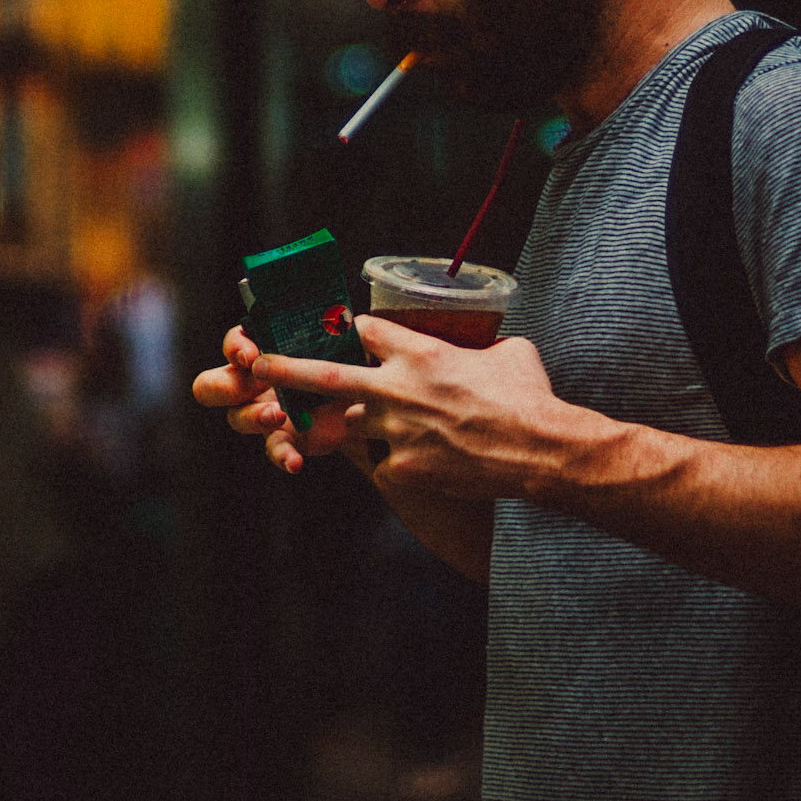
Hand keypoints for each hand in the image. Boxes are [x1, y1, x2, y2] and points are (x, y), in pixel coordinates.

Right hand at [192, 325, 366, 474]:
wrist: (366, 394)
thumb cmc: (346, 357)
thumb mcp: (338, 338)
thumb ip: (329, 326)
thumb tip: (337, 318)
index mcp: (263, 350)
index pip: (233, 344)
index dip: (236, 348)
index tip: (251, 354)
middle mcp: (253, 381)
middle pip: (211, 386)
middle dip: (227, 386)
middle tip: (257, 382)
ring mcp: (265, 412)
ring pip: (237, 418)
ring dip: (254, 416)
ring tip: (278, 414)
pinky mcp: (286, 438)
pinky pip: (273, 449)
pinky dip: (282, 456)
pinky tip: (295, 461)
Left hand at [245, 313, 569, 510]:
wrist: (541, 449)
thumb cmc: (529, 395)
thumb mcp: (507, 351)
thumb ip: (481, 346)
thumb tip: (488, 344)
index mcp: (419, 351)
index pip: (366, 331)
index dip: (357, 333)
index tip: (352, 335)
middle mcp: (397, 388)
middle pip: (326, 376)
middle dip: (286, 370)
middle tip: (258, 366)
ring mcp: (397, 431)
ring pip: (344, 427)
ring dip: (323, 427)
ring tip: (291, 427)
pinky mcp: (404, 468)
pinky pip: (384, 464)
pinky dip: (392, 463)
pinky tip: (411, 464)